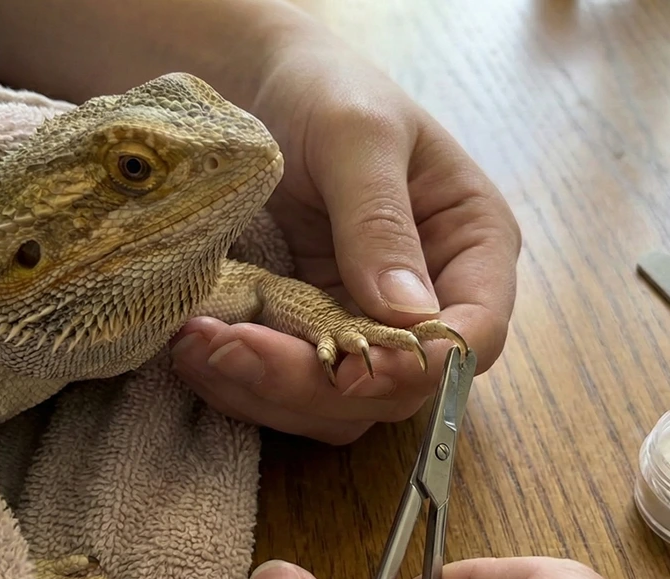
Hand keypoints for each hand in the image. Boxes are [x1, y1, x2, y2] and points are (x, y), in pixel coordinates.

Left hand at [169, 35, 519, 444]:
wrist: (256, 82)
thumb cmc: (325, 87)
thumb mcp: (356, 134)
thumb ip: (380, 221)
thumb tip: (408, 316)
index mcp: (472, 244)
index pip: (474, 335)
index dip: (419, 367)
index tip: (349, 368)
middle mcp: (431, 298)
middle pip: (398, 388)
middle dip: (316, 385)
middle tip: (232, 348)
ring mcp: (367, 322)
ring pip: (339, 406)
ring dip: (267, 393)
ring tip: (197, 346)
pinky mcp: (311, 333)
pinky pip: (288, 388)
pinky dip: (240, 381)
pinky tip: (195, 347)